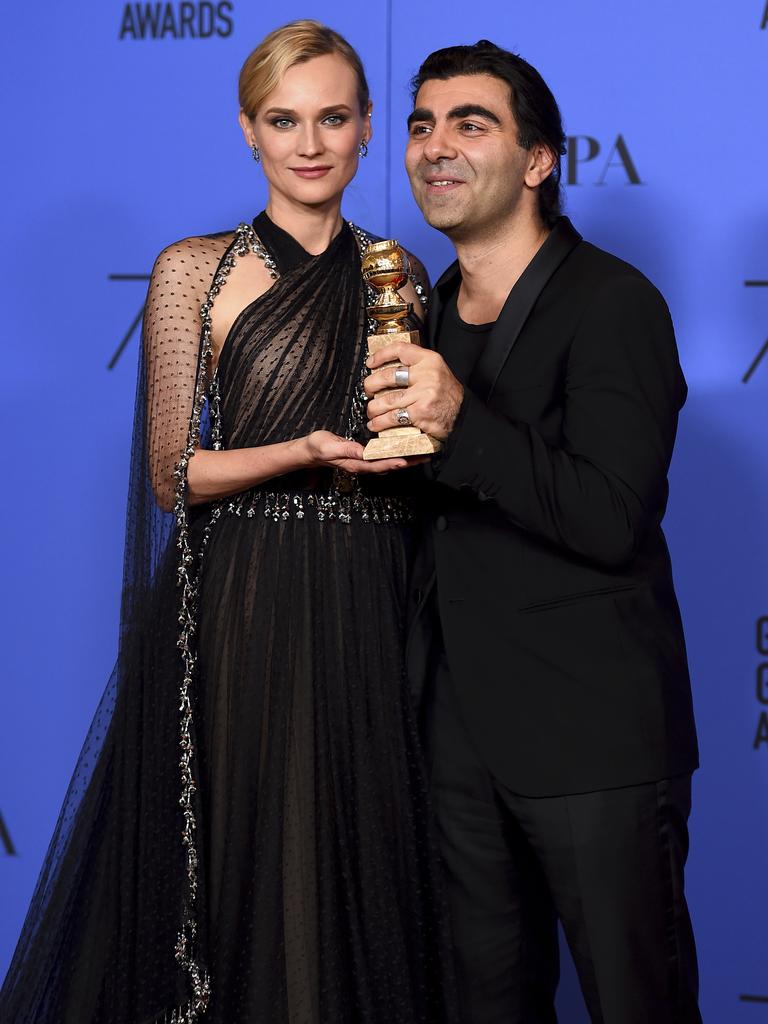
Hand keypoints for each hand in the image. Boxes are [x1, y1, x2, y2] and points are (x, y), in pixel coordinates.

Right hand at [301, 430, 424, 473]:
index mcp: (356, 463)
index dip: (394, 462)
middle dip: (407, 462)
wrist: (310, 451)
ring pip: (388, 461)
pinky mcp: (363, 455)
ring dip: (405, 458)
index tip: (408, 460)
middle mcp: (362, 464)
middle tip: (425, 456)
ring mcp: (363, 461)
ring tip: (420, 453)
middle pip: (389, 465)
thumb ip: (346, 449)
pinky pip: (383, 456)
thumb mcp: (329, 446)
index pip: (379, 465)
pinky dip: (395, 453)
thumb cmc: (318, 448)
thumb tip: (362, 451)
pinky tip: (403, 448)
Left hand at [364, 344, 463, 440]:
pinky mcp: (420, 412)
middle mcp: (427, 375)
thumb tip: (388, 369)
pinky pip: (393, 416)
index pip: (400, 349)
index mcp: (430, 360)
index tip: (371, 363)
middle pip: (388, 376)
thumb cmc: (448, 396)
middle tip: (368, 390)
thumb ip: (417, 368)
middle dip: (371, 384)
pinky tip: (376, 424)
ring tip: (371, 411)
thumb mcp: (437, 372)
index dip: (381, 355)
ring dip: (373, 407)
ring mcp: (423, 394)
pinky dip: (380, 422)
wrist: (463, 416)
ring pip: (387, 399)